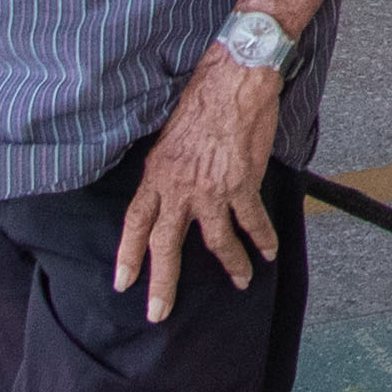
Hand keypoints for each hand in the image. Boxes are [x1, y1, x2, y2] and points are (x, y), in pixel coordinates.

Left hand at [113, 55, 283, 321]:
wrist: (234, 78)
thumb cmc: (204, 98)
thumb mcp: (170, 136)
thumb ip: (167, 168)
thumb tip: (169, 187)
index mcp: (157, 173)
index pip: (136, 221)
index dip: (128, 254)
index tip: (123, 282)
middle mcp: (179, 186)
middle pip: (166, 244)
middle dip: (163, 283)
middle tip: (158, 313)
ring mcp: (211, 188)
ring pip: (215, 241)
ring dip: (230, 265)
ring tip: (240, 282)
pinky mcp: (242, 184)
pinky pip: (251, 221)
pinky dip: (261, 239)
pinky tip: (268, 252)